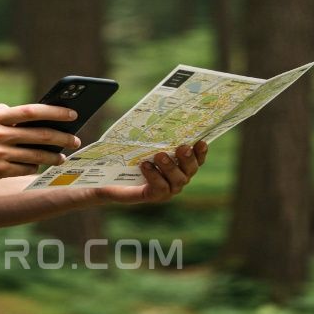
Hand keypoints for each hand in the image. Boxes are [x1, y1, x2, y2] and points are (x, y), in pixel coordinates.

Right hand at [0, 103, 81, 187]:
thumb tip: (21, 113)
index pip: (30, 111)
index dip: (54, 111)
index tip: (71, 113)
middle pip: (37, 134)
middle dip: (61, 137)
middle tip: (75, 138)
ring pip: (34, 155)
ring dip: (52, 156)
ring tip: (62, 156)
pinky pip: (23, 169)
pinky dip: (34, 166)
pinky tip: (39, 165)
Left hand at [94, 141, 208, 204]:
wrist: (112, 177)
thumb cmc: (133, 156)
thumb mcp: (145, 144)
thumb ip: (156, 137)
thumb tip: (160, 118)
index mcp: (181, 165)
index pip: (197, 159)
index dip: (201, 152)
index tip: (200, 141)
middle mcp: (179, 178)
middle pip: (190, 170)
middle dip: (188, 159)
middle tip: (183, 148)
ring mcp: (168, 189)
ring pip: (177, 180)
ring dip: (170, 167)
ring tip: (160, 155)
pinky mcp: (154, 196)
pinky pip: (160, 188)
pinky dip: (154, 176)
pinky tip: (145, 166)